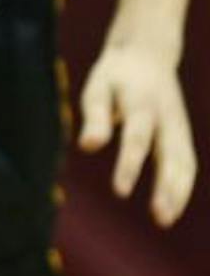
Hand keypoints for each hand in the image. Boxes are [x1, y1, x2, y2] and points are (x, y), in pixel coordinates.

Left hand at [80, 38, 196, 225]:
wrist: (147, 55)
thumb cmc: (114, 76)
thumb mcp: (98, 88)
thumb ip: (95, 117)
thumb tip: (89, 146)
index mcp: (143, 104)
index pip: (138, 138)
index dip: (130, 165)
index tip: (121, 192)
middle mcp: (167, 117)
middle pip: (171, 155)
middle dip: (166, 187)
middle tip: (159, 216)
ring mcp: (179, 126)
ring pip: (184, 162)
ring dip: (178, 192)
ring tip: (164, 220)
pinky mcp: (182, 135)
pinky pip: (186, 163)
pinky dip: (182, 187)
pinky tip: (170, 210)